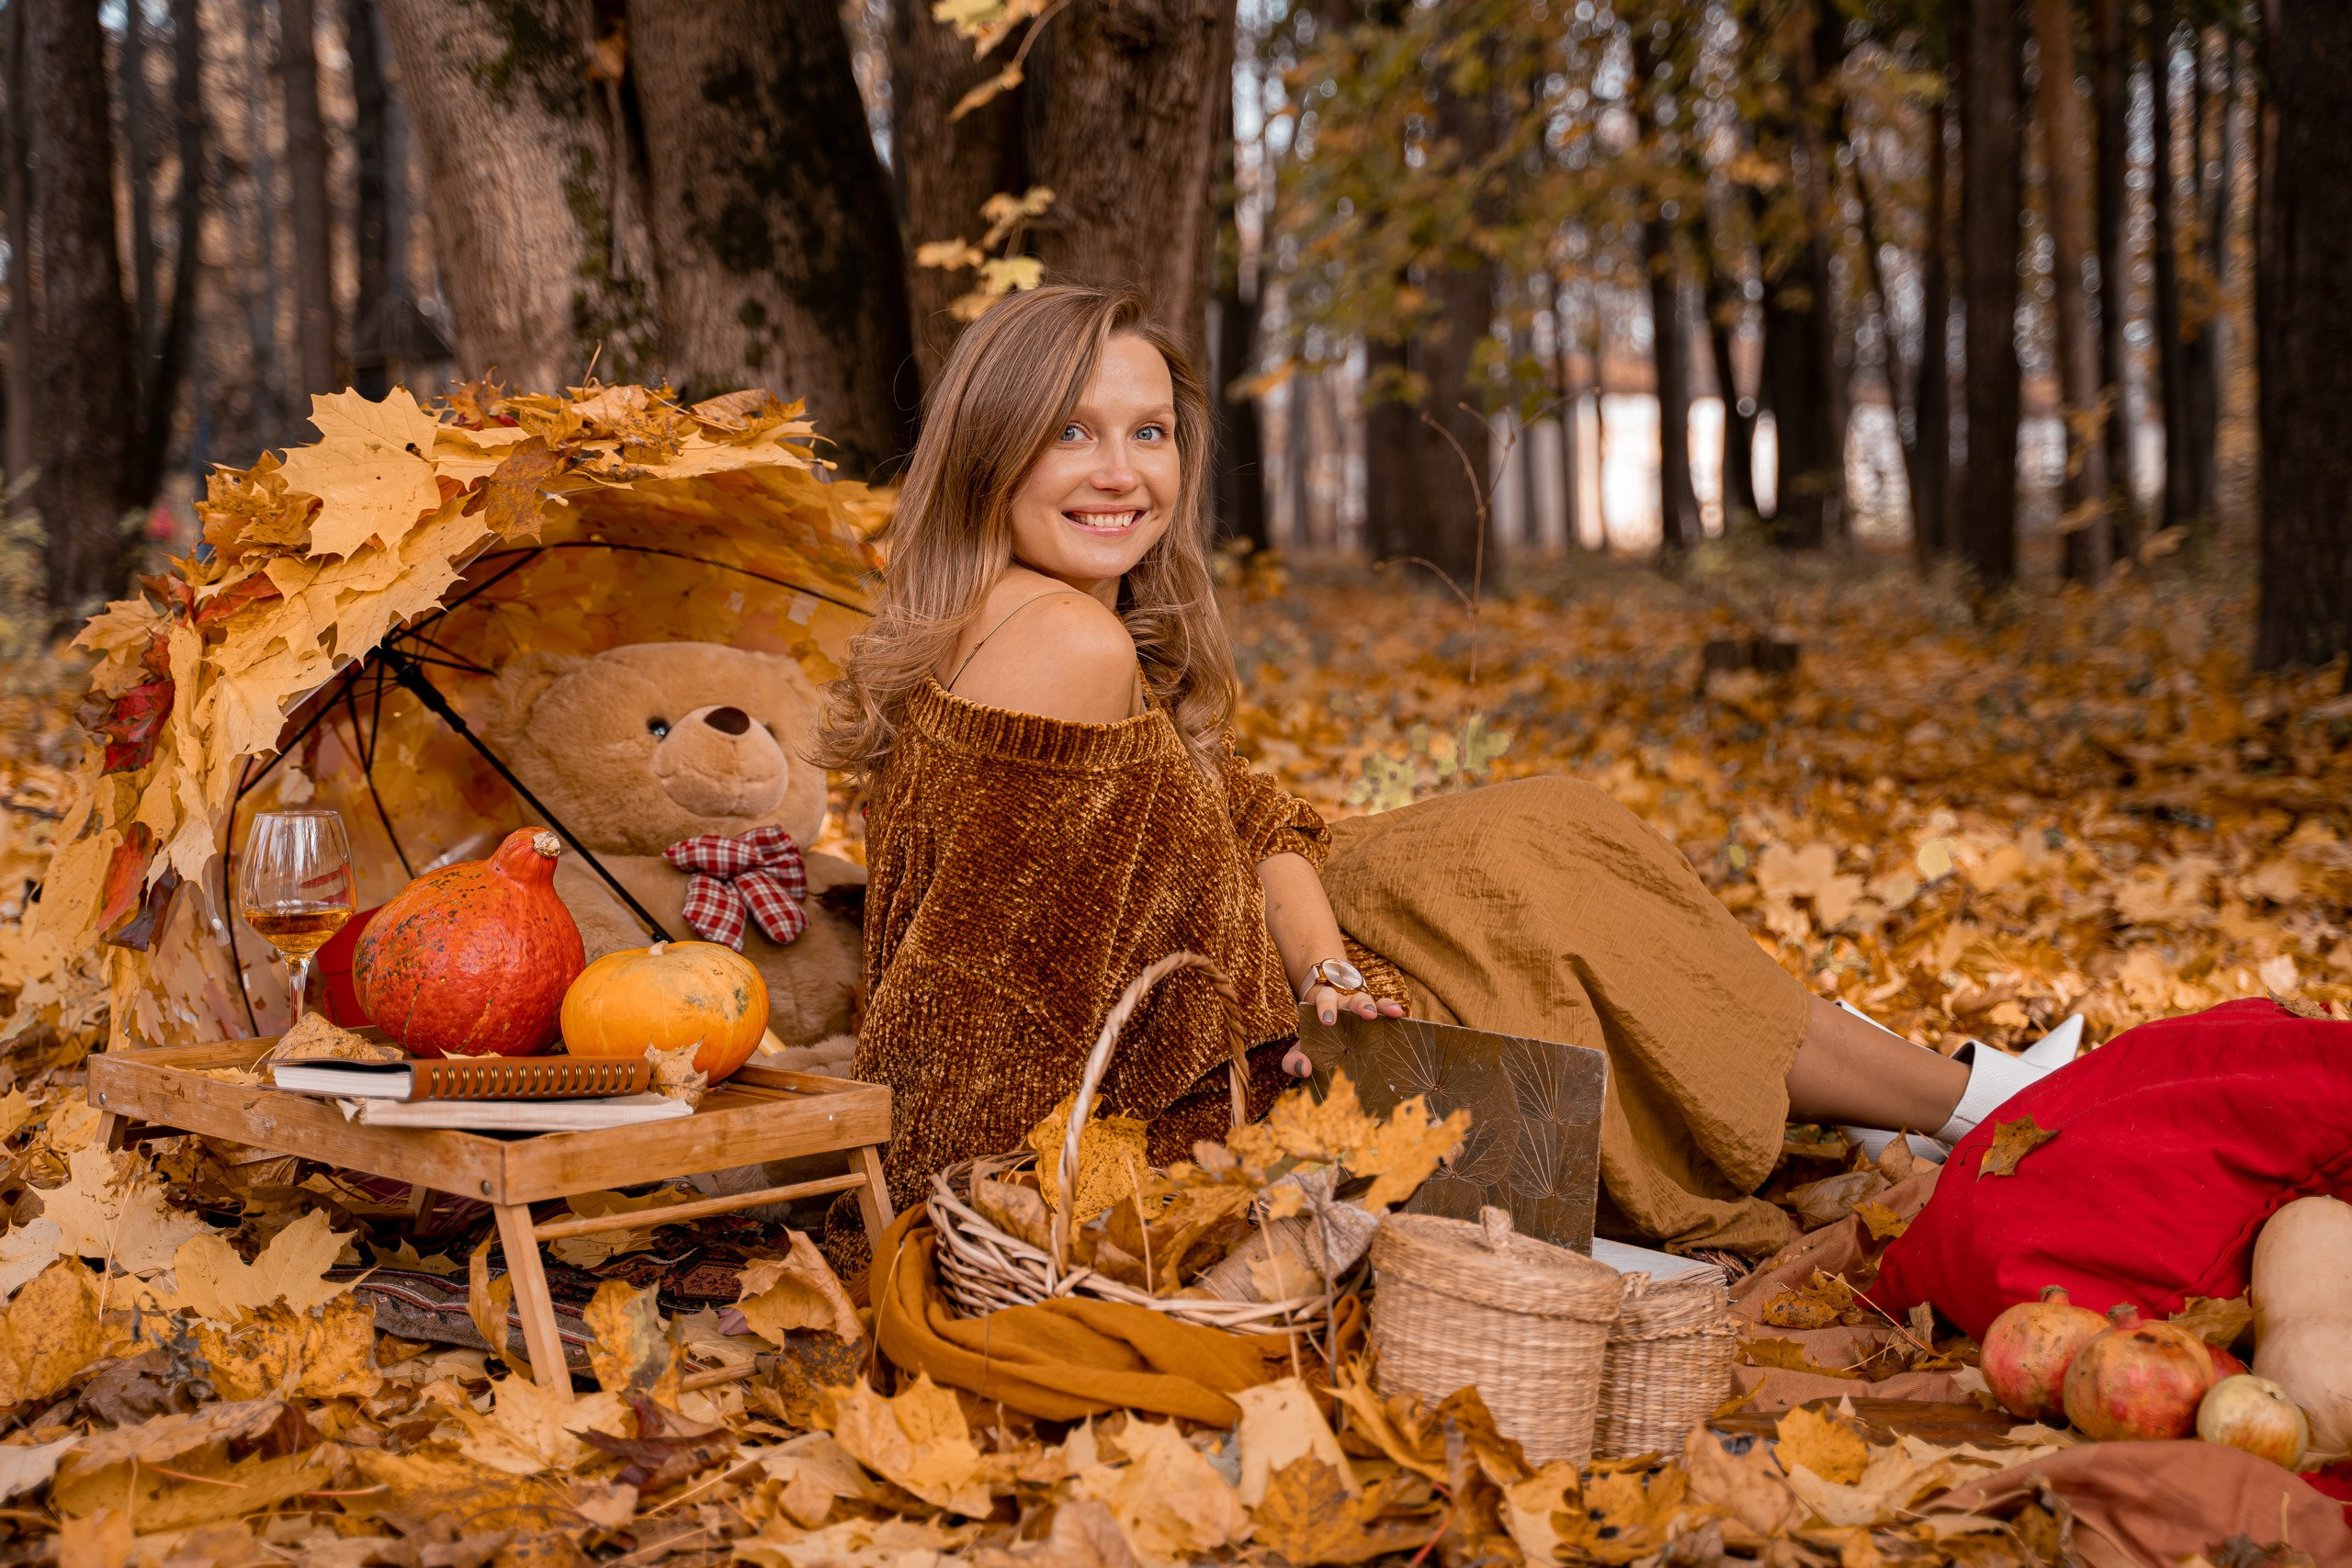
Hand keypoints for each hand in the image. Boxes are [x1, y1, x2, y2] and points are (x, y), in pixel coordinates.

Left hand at [1283, 985, 1406, 1076]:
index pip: (1324, 1000)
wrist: (1331, 1020)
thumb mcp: (1304, 1045)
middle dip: (1360, 1005)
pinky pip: (1385, 1007)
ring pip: (1370, 1002)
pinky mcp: (1377, 1014)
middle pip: (1351, 998)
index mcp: (1325, 1006)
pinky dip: (1391, 1009)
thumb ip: (1294, 1059)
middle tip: (1365, 1015)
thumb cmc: (1317, 1035)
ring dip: (1377, 1006)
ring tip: (1386, 1013)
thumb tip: (1303, 1069)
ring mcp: (1363, 1007)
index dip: (1326, 1008)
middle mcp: (1345, 1003)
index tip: (1328, 1022)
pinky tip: (1398, 1014)